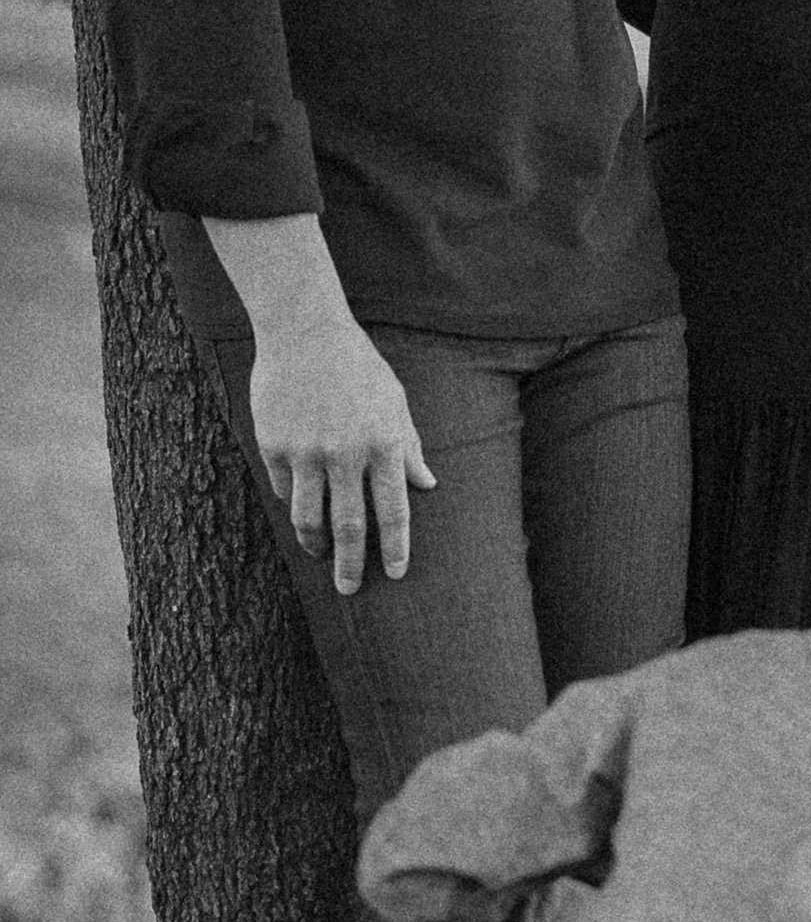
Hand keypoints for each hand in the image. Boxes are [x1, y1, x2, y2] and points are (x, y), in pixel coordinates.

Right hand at [248, 312, 435, 593]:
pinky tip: (299, 506)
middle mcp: (345, 454)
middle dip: (350, 564)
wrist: (304, 331)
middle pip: (348, 526)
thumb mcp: (395, 400)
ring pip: (308, 517)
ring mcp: (306, 452)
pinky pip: (284, 488)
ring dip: (314, 544)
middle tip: (349, 590)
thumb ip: (409, 446)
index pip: (392, 511)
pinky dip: (293, 502)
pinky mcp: (273, 445)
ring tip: (318, 555)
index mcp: (383, 444)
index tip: (394, 574)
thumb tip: (427, 485)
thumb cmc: (357, 366)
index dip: (394, 548)